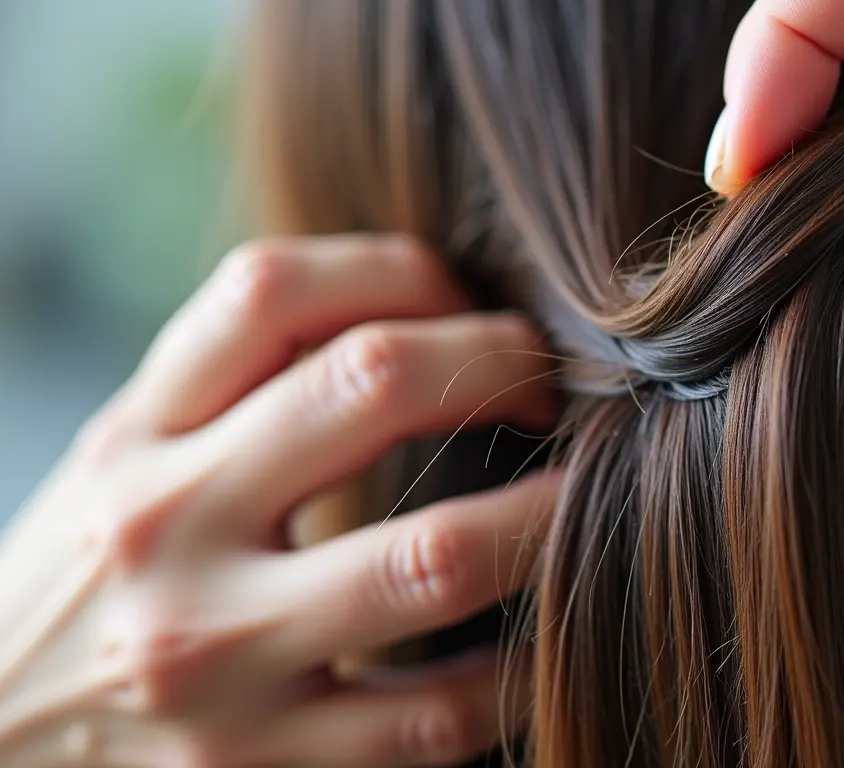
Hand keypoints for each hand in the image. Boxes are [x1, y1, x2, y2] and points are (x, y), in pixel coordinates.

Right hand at [0, 235, 559, 765]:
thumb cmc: (102, 578)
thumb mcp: (133, 459)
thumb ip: (242, 384)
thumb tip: (430, 314)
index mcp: (136, 435)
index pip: (272, 287)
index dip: (403, 266)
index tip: (467, 301)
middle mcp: (164, 528)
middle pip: (370, 381)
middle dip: (500, 364)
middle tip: (550, 387)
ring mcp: (214, 658)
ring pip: (434, 554)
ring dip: (548, 513)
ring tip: (587, 492)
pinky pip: (442, 711)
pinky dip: (524, 664)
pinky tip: (549, 629)